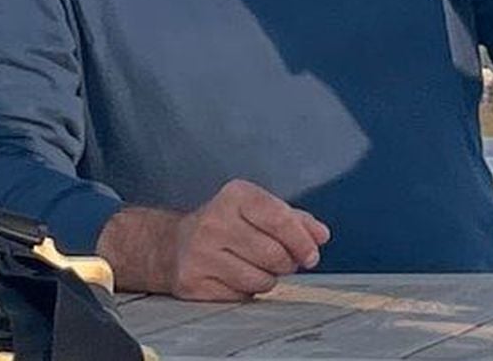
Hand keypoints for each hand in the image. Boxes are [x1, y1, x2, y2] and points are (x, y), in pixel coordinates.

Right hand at [96, 178, 330, 300]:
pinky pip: (241, 295)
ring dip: (269, 278)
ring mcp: (200, 253)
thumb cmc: (226, 225)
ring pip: (261, 279)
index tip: (312, 254)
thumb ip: (295, 220)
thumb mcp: (259, 210)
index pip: (280, 219)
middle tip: (283, 261)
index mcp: (235, 196)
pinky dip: (247, 291)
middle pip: (274, 254)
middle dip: (287, 263)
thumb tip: (321, 236)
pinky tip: (236, 276)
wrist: (171, 245)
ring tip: (257, 267)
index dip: (303, 240)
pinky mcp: (192, 281)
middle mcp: (214, 221)